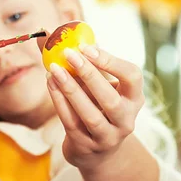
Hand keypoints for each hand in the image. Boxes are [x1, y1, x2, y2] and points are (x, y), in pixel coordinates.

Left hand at [41, 38, 144, 169]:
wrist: (95, 149)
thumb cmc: (95, 103)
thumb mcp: (94, 82)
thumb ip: (77, 58)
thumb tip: (45, 31)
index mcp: (134, 97)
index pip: (132, 77)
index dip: (111, 62)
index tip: (88, 47)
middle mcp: (126, 119)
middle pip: (111, 99)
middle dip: (89, 74)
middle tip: (68, 54)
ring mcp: (108, 137)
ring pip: (90, 115)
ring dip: (70, 90)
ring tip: (53, 69)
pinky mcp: (87, 147)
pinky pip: (72, 123)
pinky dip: (59, 102)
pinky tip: (50, 83)